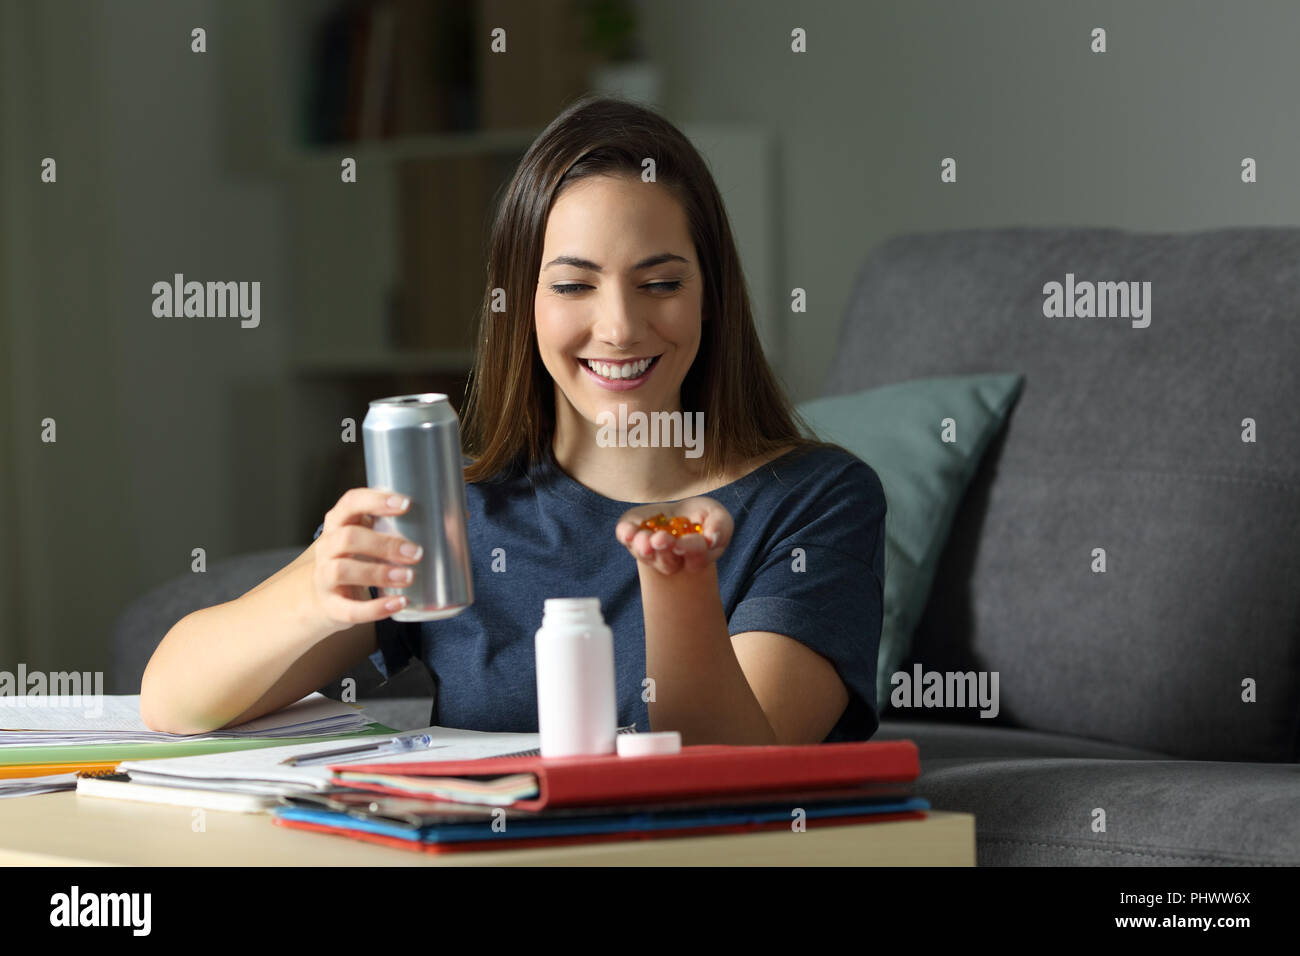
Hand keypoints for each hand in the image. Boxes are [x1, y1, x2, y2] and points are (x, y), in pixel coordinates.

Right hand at [309, 487, 423, 628]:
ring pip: (343, 570)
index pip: (351, 502)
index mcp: (339, 522)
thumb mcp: (369, 538)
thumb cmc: (356, 559)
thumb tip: (459, 517)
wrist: (322, 597)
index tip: (405, 504)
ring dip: (379, 573)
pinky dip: (376, 609)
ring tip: (409, 576)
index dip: (375, 501)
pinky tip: (400, 603)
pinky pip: (350, 609)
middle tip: (416, 552)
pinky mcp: (331, 606)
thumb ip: (402, 527)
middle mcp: (327, 547)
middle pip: (348, 538)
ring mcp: (324, 577)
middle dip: (384, 544)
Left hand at [615, 496, 732, 575]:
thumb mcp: (717, 515)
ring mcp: (649, 549)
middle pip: (667, 562)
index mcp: (694, 558)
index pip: (695, 558)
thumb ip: (721, 526)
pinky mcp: (633, 534)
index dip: (690, 550)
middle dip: (664, 550)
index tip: (683, 543)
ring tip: (645, 538)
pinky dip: (625, 535)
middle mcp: (670, 559)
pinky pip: (626, 538)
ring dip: (643, 547)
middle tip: (661, 539)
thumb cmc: (702, 517)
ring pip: (646, 555)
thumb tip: (711, 539)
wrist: (680, 512)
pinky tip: (628, 532)